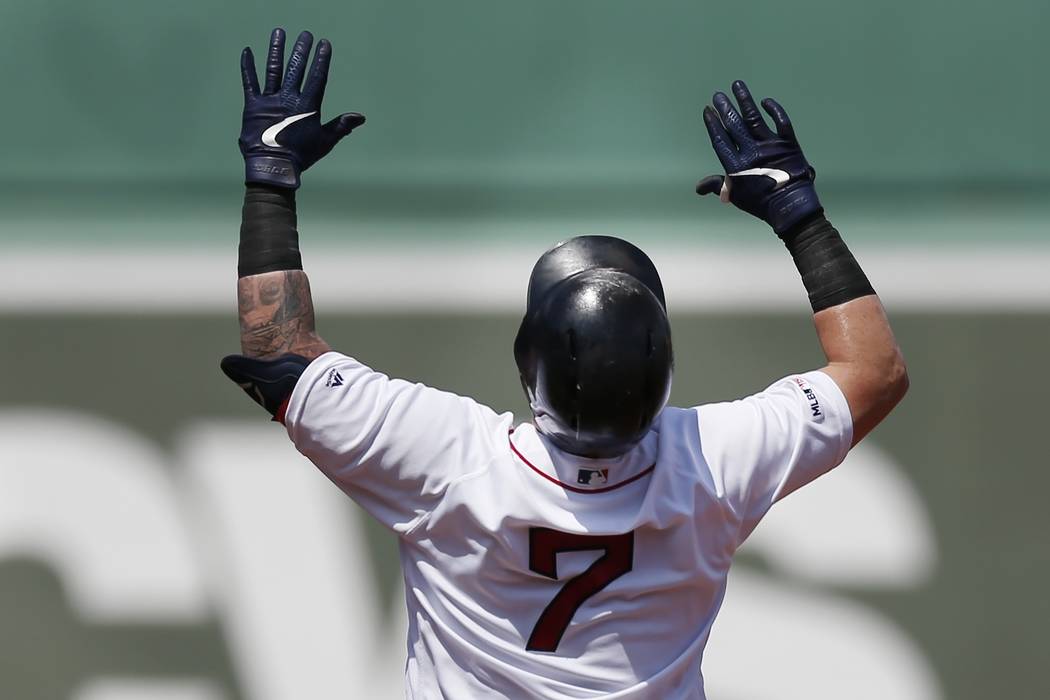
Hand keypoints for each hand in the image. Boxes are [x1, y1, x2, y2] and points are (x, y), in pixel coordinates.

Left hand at [239, 28, 364, 188]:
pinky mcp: (253, 105)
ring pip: (274, 70)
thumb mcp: (325, 141)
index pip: (316, 77)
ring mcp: (270, 100)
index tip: (324, 44)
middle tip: (305, 34)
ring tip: (279, 33)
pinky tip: (246, 51)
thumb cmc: (301, 156)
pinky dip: (247, 67)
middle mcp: (288, 98)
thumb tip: (360, 116)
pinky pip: (249, 82)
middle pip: (296, 68)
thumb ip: (341, 126)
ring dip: (277, 50)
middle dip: (302, 50)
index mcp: (307, 106)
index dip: (321, 60)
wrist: (274, 165)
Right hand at [696, 81, 820, 234]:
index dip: (713, 124)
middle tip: (718, 95)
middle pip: (734, 125)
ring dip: (745, 100)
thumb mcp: (735, 196)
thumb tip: (698, 187)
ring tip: (737, 85)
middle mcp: (751, 151)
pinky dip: (774, 109)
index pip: (721, 140)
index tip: (708, 111)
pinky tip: (765, 101)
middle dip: (725, 108)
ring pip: (754, 117)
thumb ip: (717, 185)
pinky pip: (781, 121)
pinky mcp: (788, 142)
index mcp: (736, 165)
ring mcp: (771, 145)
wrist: (790, 205)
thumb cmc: (760, 203)